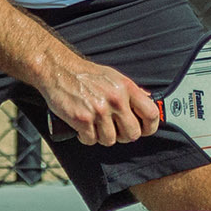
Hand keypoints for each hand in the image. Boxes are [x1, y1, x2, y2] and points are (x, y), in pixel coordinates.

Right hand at [41, 55, 160, 145]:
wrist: (59, 70)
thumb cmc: (86, 75)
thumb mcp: (114, 77)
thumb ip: (131, 91)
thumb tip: (149, 99)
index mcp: (127, 88)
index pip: (151, 114)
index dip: (149, 127)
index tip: (143, 130)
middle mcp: (116, 99)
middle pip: (132, 134)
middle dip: (123, 136)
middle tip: (113, 130)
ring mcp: (99, 110)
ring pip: (110, 140)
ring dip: (102, 137)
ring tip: (95, 126)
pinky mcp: (82, 119)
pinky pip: (91, 140)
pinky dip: (86, 138)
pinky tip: (83, 128)